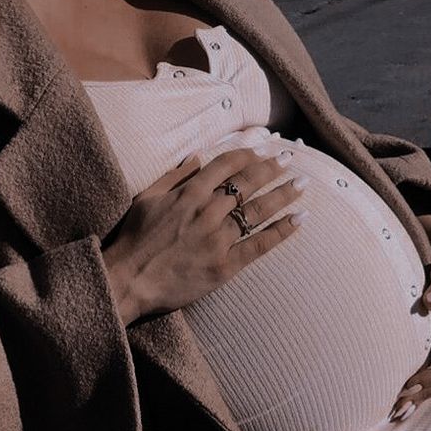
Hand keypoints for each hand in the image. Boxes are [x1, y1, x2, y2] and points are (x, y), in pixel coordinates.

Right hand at [101, 147, 307, 324]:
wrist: (128, 280)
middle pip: (248, 184)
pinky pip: (259, 245)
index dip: (249, 154)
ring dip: (284, 194)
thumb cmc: (133, 240)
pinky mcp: (224, 266)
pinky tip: (299, 219)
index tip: (263, 149)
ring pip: (258, 211)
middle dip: (273, 168)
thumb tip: (197, 156)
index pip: (227, 165)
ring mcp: (217, 239)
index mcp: (189, 193)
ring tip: (303, 183)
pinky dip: (281, 231)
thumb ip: (174, 176)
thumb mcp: (146, 198)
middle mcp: (207, 212)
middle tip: (291, 158)